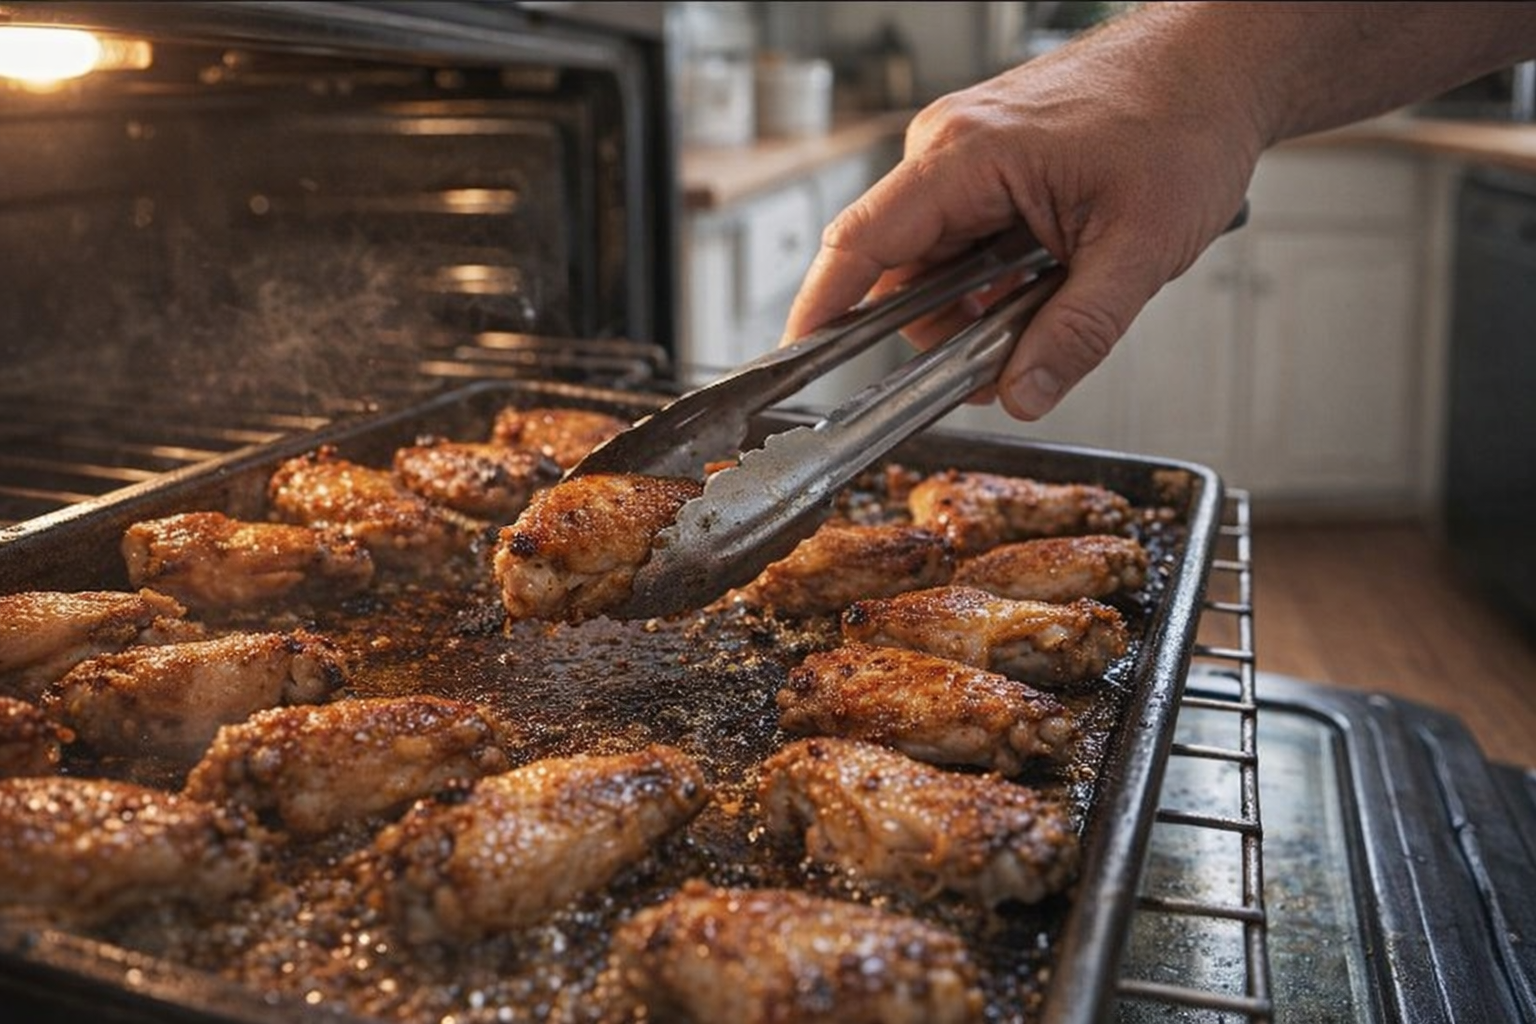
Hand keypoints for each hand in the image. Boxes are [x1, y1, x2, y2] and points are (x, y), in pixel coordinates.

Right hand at [781, 9, 1259, 420]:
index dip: (819, 310)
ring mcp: (968, 154)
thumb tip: (1022, 396)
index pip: (860, 243)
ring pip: (935, 262)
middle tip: (1008, 357)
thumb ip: (1077, 334)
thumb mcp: (1139, 249)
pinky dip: (996, 276)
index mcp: (965, 155)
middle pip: (899, 270)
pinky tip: (1047, 276)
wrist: (1222, 66)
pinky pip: (964, 240)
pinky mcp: (991, 164)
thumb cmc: (1185, 118)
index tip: (795, 362)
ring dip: (978, 305)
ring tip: (1050, 301)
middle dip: (944, 328)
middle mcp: (949, 149)